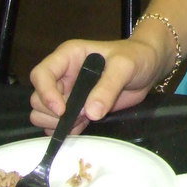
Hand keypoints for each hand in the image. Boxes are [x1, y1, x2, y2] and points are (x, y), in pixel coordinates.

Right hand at [29, 38, 164, 132]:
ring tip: (84, 119)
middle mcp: (62, 76)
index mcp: (68, 57)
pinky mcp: (76, 109)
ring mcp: (68, 93)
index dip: (45, 93)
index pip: (41, 74)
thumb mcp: (125, 66)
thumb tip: (91, 113)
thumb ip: (108, 87)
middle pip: (37, 99)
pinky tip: (83, 125)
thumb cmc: (137, 57)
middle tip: (81, 115)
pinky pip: (58, 124)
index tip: (63, 109)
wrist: (149, 67)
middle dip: (54, 112)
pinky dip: (66, 130)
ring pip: (43, 114)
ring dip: (58, 123)